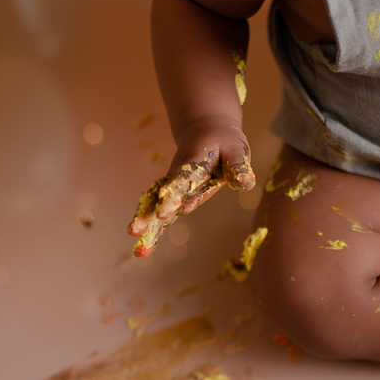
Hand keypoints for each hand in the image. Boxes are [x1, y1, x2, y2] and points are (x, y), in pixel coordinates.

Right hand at [128, 116, 254, 256]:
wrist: (205, 129)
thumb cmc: (223, 140)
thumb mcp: (235, 149)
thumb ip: (238, 166)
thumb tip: (245, 184)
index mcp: (192, 164)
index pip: (181, 182)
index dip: (173, 197)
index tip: (163, 212)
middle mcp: (178, 178)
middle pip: (160, 198)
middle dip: (148, 215)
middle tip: (135, 231)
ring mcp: (174, 189)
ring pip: (156, 208)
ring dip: (147, 227)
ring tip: (138, 251)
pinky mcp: (174, 197)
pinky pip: (160, 214)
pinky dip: (152, 231)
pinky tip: (143, 251)